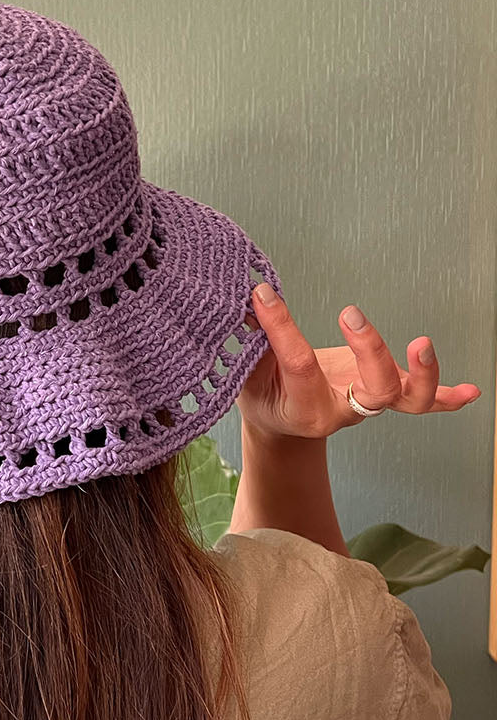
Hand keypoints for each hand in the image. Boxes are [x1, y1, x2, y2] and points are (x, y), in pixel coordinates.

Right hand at [236, 283, 480, 440]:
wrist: (284, 423)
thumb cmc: (264, 396)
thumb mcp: (246, 375)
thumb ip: (252, 342)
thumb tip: (250, 298)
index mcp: (304, 411)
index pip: (299, 365)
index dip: (281, 327)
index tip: (265, 295)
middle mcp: (343, 412)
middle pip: (374, 389)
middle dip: (371, 351)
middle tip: (350, 315)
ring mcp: (369, 404)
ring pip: (408, 399)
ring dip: (426, 375)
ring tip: (422, 343)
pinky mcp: (385, 395)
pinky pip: (424, 402)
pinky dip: (449, 398)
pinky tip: (473, 392)